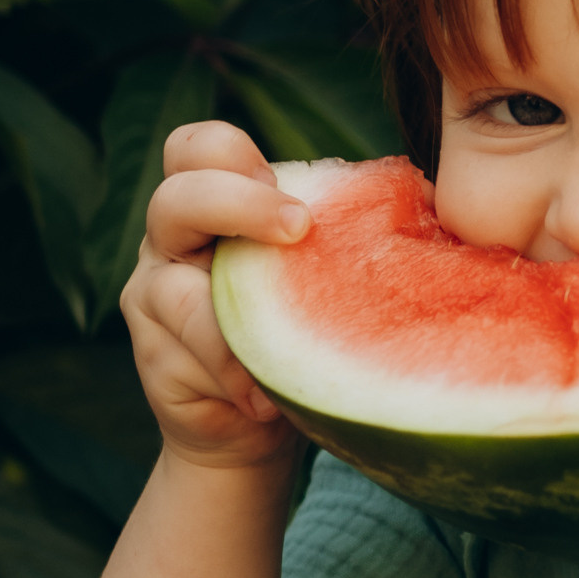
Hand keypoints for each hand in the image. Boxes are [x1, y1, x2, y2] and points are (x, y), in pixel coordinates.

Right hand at [120, 121, 309, 470]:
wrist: (251, 427)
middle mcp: (172, 242)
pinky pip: (191, 355)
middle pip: (176, 197)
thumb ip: (340, 234)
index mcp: (214, 205)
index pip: (198, 149)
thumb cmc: (300, 332)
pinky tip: (267, 400)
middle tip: (300, 229)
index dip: (234, 157)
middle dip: (240, 205)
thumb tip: (426, 201)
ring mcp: (152, 298)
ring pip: (176, 291)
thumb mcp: (319, 274)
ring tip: (293, 346)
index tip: (298, 203)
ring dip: (240, 318)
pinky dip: (236, 374)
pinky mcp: (154, 357)